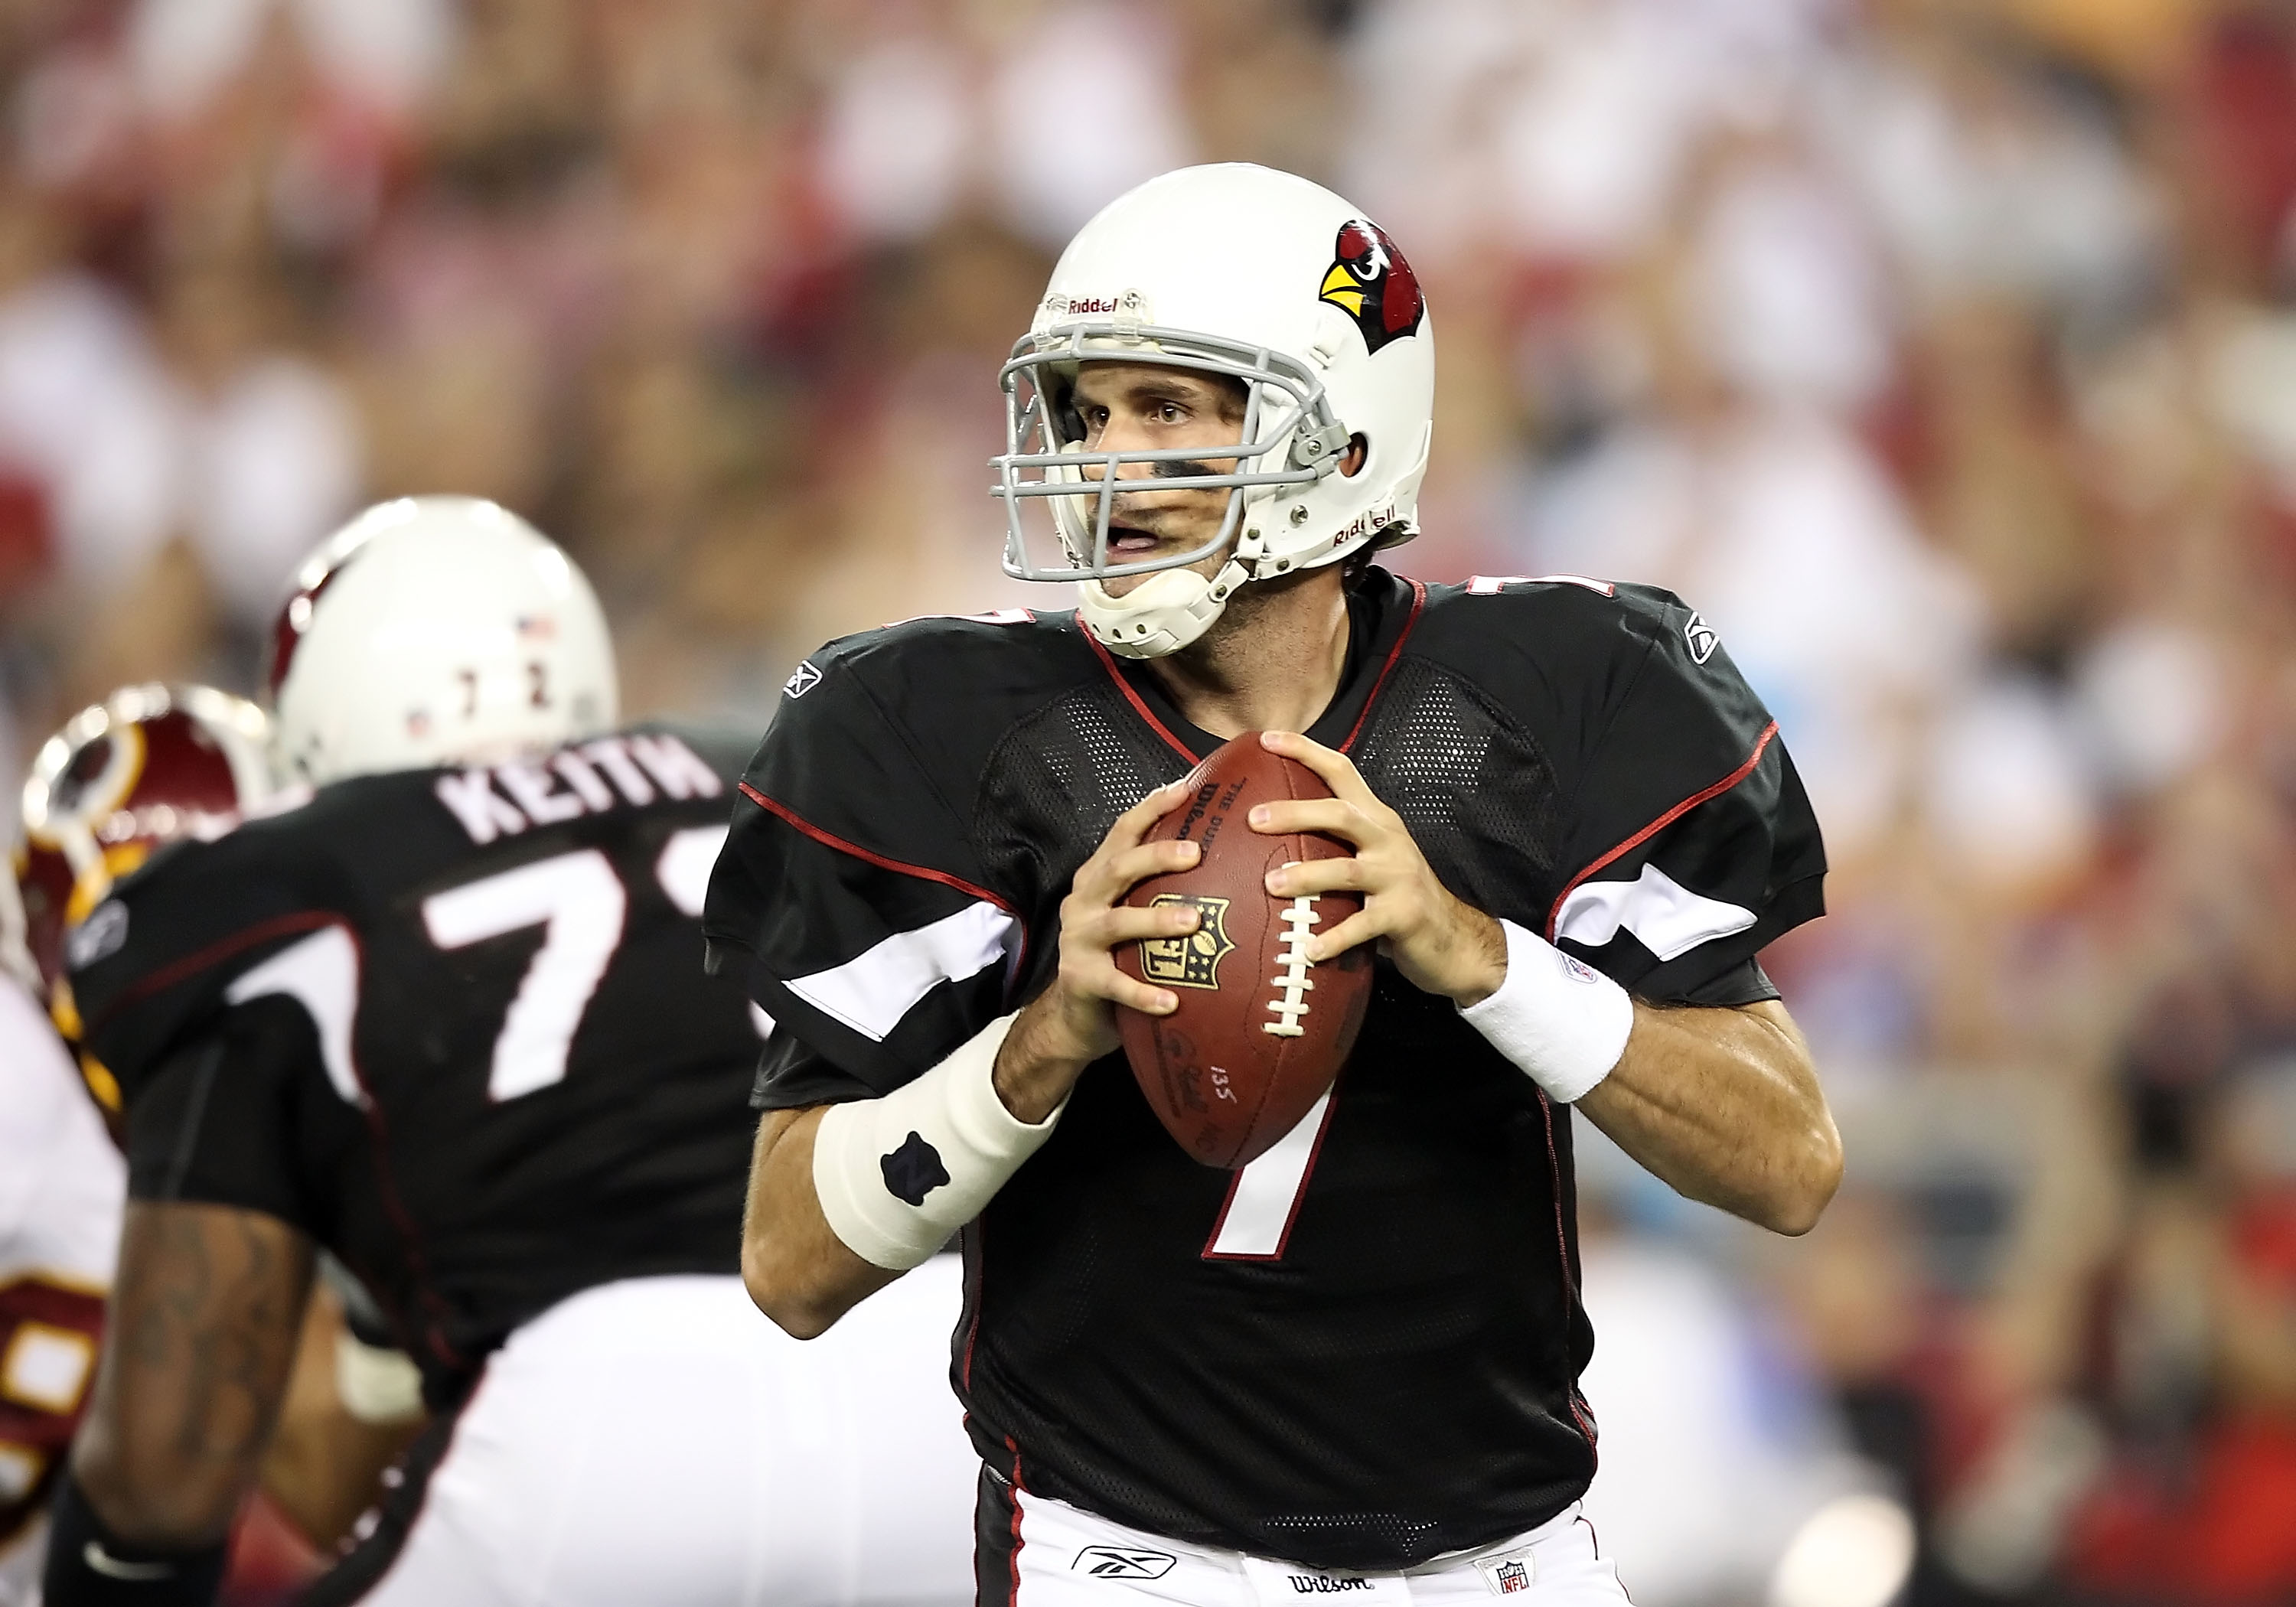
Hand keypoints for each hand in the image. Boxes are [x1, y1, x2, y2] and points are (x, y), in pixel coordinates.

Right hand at [993, 780, 1202, 1120]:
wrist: (1075, 1012)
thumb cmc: (1120, 954)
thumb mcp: (1133, 911)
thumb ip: (1163, 886)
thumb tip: (1232, 855)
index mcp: (1099, 877)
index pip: (1124, 832)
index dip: (1152, 808)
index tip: (1186, 788)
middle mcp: (1084, 900)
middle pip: (1119, 868)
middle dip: (1157, 856)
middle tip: (1198, 853)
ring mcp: (1077, 938)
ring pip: (1117, 923)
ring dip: (1155, 920)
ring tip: (1194, 923)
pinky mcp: (1080, 979)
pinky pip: (1115, 985)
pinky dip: (1144, 993)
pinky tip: (1173, 1001)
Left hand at [1250, 730, 1507, 1006]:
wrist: (1453, 937)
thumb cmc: (1397, 896)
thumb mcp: (1371, 858)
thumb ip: (1333, 843)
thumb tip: (1268, 831)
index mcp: (1377, 820)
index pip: (1342, 771)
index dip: (1306, 751)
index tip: (1266, 738)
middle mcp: (1389, 840)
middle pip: (1340, 814)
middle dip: (1295, 813)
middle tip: (1253, 819)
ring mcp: (1399, 877)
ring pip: (1347, 870)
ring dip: (1307, 876)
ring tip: (1271, 884)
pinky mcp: (1404, 915)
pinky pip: (1362, 926)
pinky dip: (1334, 938)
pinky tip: (1308, 950)